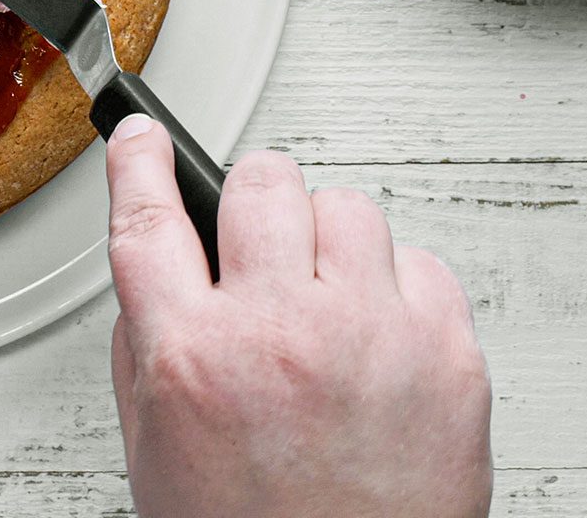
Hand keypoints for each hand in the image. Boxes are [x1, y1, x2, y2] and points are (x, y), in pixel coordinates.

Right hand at [105, 116, 491, 517]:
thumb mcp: (155, 449)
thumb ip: (145, 349)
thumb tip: (159, 272)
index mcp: (193, 357)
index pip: (148, 219)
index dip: (138, 161)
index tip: (141, 136)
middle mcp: (281, 334)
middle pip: (261, 183)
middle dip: (251, 199)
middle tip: (255, 237)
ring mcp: (371, 337)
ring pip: (346, 208)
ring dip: (324, 241)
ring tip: (322, 299)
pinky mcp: (448, 356)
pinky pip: (420, 263)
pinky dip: (393, 288)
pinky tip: (373, 333)